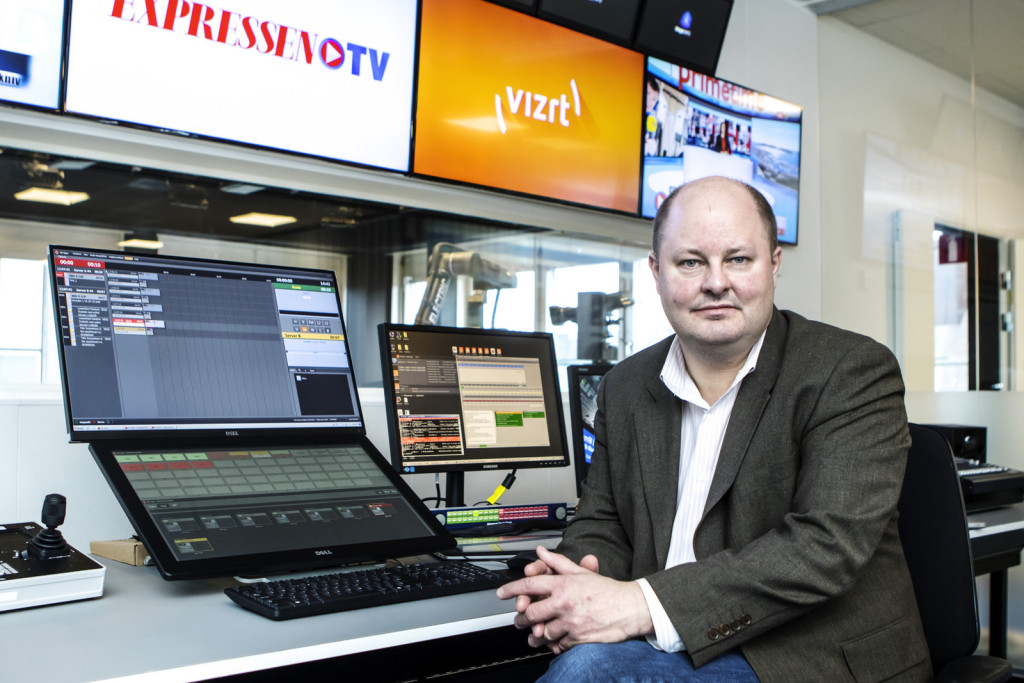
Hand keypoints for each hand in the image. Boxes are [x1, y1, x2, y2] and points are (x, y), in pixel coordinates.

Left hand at [496, 546, 652, 653]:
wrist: (629, 608)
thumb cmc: (607, 591)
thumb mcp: (581, 572)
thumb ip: (558, 562)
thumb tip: (541, 551)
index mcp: (563, 584)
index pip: (530, 585)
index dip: (512, 589)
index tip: (501, 593)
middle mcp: (564, 602)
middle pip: (531, 612)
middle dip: (521, 618)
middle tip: (518, 619)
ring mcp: (570, 621)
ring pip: (542, 631)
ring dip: (534, 634)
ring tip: (532, 634)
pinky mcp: (578, 637)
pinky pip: (558, 644)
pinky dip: (553, 644)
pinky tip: (552, 642)